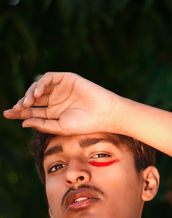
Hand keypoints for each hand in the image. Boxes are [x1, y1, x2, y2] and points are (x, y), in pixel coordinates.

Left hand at [3, 72, 121, 134]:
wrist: (104, 114)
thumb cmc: (85, 124)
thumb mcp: (60, 127)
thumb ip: (42, 125)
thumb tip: (23, 123)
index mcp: (54, 113)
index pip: (33, 111)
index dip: (20, 113)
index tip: (7, 114)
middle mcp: (55, 100)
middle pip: (33, 99)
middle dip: (22, 103)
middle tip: (15, 109)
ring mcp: (61, 89)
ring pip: (39, 88)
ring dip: (30, 93)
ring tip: (26, 103)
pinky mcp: (67, 79)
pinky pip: (49, 78)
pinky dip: (41, 83)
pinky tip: (37, 93)